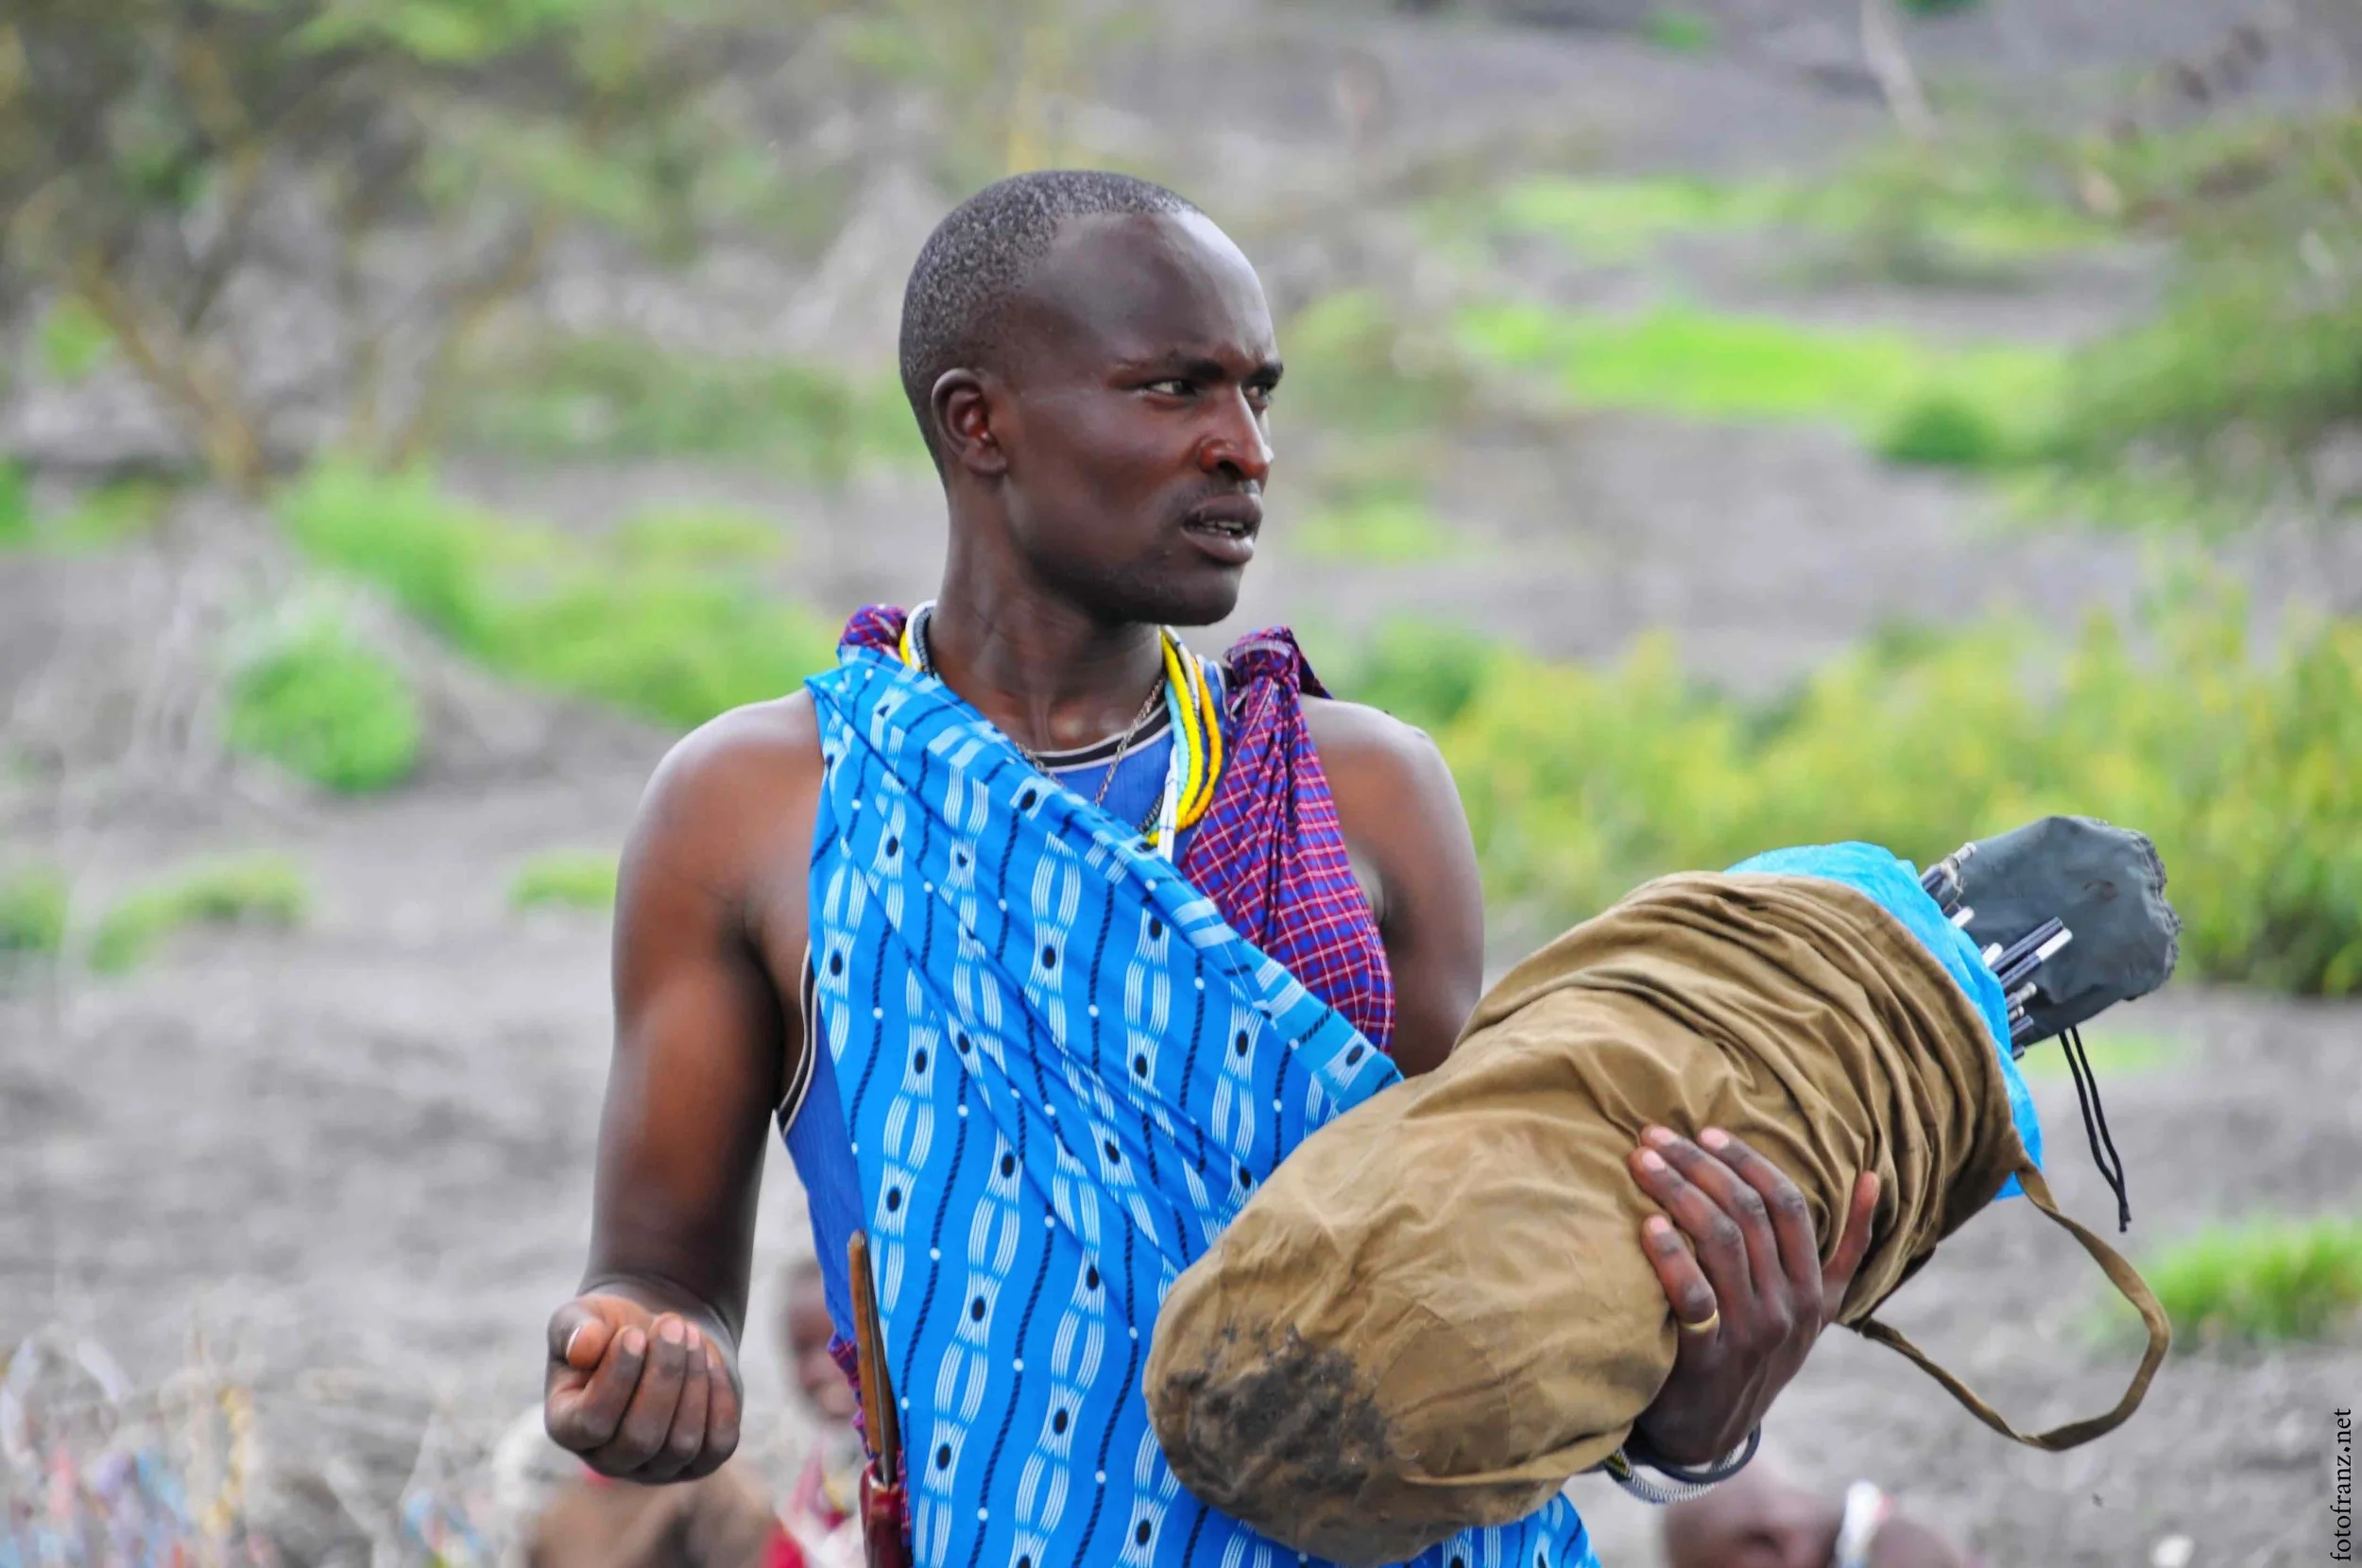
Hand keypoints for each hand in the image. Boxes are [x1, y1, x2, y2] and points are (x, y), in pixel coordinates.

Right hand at [544, 1292, 742, 1480]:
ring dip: (692, 1380)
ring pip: (681, 1442)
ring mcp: (656, 1467)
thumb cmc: (612, 1329)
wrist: (658, 1337)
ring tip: (690, 1334)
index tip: (633, 1333)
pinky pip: (718, 1444)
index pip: (591, 1423)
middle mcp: (609, 1459)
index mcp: (567, 1428)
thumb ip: (575, 1328)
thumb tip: (583, 1349)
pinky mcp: (699, 1462)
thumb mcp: (584, 1314)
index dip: (617, 1379)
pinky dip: (719, 1399)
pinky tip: (709, 1360)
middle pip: (640, 1438)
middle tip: (672, 1324)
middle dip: (663, 1375)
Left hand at [1624, 1126, 1880, 1467]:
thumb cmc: (1754, 1351)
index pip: (1789, 1205)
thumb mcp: (1812, 1310)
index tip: (1706, 1132)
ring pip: (1721, 1241)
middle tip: (1656, 1135)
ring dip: (1678, 1192)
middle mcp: (1790, 1308)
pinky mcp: (1710, 1358)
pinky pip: (1693, 1295)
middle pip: (1749, 1214)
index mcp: (1815, 1291)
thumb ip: (1841, 1252)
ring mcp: (1752, 1333)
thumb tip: (1872, 1178)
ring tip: (1642, 1162)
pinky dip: (1671, 1254)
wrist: (1711, 1433)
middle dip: (1700, 1165)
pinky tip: (1646, 1225)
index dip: (1748, 1162)